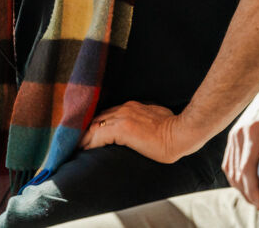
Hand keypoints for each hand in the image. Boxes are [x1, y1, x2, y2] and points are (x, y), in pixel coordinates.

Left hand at [79, 101, 202, 163]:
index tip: (90, 133)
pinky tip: (84, 150)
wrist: (181, 133)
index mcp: (132, 106)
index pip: (108, 113)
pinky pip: (100, 135)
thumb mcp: (157, 117)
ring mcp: (123, 117)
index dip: (97, 123)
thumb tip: (144, 126)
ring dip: (85, 137)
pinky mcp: (123, 128)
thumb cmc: (174, 129)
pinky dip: (90, 143)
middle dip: (87, 129)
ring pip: (95, 125)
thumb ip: (145, 118)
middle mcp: (125, 108)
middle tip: (77, 142)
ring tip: (77, 148)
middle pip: (98, 117)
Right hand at [223, 71, 258, 210]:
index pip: (247, 170)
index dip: (255, 192)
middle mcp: (239, 134)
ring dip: (242, 188)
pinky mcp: (235, 135)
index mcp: (253, 131)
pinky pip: (229, 162)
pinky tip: (249, 187)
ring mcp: (234, 134)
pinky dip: (236, 178)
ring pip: (230, 170)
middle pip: (237, 174)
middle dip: (250, 194)